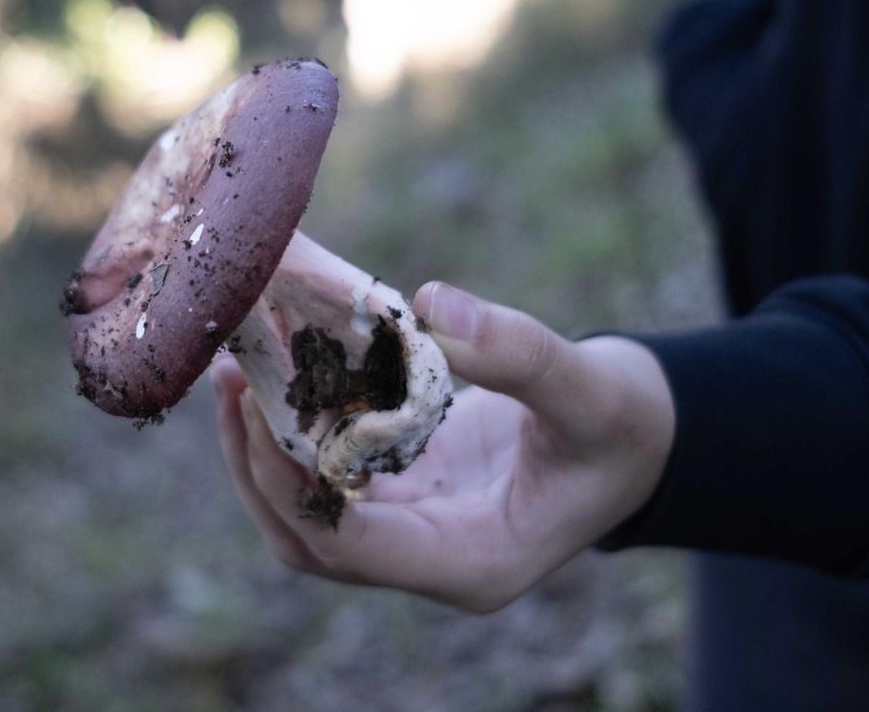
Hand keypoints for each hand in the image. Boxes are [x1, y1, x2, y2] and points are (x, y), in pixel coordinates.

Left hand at [211, 281, 674, 612]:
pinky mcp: (401, 489)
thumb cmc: (623, 424)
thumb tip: (432, 306)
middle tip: (233, 378)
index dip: (295, 487)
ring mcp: (410, 528)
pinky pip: (327, 472)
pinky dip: (296, 426)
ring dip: (262, 447)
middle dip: (257, 466)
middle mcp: (430, 558)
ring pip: (306, 512)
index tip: (260, 411)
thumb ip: (520, 354)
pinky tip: (281, 365)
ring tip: (237, 367)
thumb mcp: (591, 388)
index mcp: (473, 563)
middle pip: (309, 540)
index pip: (353, 550)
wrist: (636, 435)